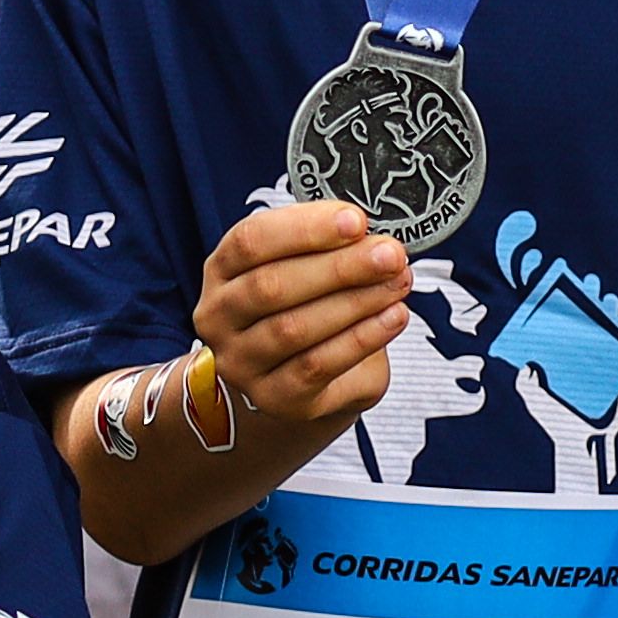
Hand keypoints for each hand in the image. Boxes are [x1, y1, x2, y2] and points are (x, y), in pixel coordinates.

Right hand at [192, 199, 420, 440]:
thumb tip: (371, 234)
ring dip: (355, 301)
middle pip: (271, 286)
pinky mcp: (274, 397)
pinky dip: (361, 338)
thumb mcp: (305, 266)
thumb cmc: (305, 307)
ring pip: (294, 328)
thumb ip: (327, 246)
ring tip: (398, 283)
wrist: (302, 377)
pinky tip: (393, 317)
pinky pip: (317, 366)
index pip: (251, 240)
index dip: (305, 228)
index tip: (355, 220)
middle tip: (389, 253)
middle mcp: (219, 316)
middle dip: (339, 266)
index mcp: (223, 269)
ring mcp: (241, 362)